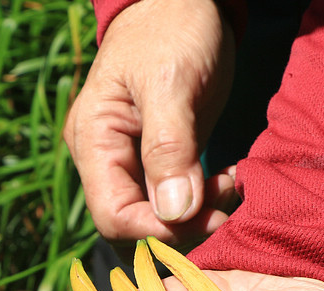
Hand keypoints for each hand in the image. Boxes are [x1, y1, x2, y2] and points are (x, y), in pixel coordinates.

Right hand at [63, 0, 237, 254]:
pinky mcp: (160, 162)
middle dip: (182, 225)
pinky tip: (226, 180)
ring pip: (157, 218)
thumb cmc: (171, 27)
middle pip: (134, 225)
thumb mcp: (170, 82)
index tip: (206, 217)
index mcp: (93, 141)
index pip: (112, 216)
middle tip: (226, 201)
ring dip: (197, 215)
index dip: (157, 230)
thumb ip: (169, 148)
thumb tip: (173, 212)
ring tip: (230, 185)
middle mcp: (105, 160)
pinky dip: (203, 201)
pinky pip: (175, 201)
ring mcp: (132, 163)